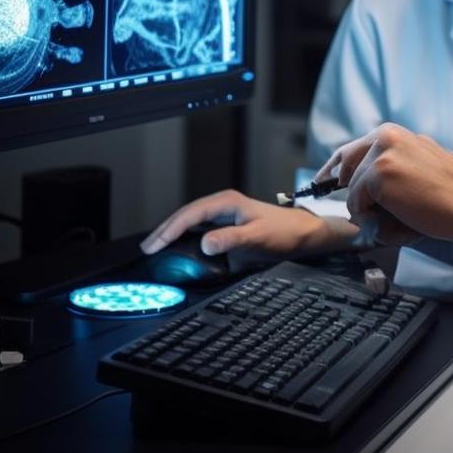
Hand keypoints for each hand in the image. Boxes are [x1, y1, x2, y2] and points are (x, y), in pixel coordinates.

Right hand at [140, 189, 360, 258]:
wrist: (305, 233)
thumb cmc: (285, 232)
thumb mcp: (258, 237)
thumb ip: (231, 239)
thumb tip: (205, 243)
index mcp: (227, 202)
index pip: (190, 213)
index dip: (170, 229)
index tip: (154, 245)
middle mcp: (224, 204)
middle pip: (186, 215)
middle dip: (165, 230)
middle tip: (147, 249)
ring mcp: (226, 213)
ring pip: (192, 220)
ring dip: (173, 232)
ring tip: (156, 248)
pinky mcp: (229, 224)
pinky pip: (201, 227)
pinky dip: (186, 236)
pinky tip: (178, 247)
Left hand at [318, 123, 452, 247]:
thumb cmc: (452, 196)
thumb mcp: (419, 169)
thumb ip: (390, 171)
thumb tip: (359, 191)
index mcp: (398, 134)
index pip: (355, 146)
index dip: (337, 165)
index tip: (325, 178)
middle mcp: (387, 136)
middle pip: (345, 160)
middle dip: (337, 182)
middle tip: (334, 198)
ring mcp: (382, 153)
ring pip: (352, 186)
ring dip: (364, 207)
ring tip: (393, 217)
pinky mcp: (379, 173)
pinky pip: (356, 201)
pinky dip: (367, 215)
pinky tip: (393, 218)